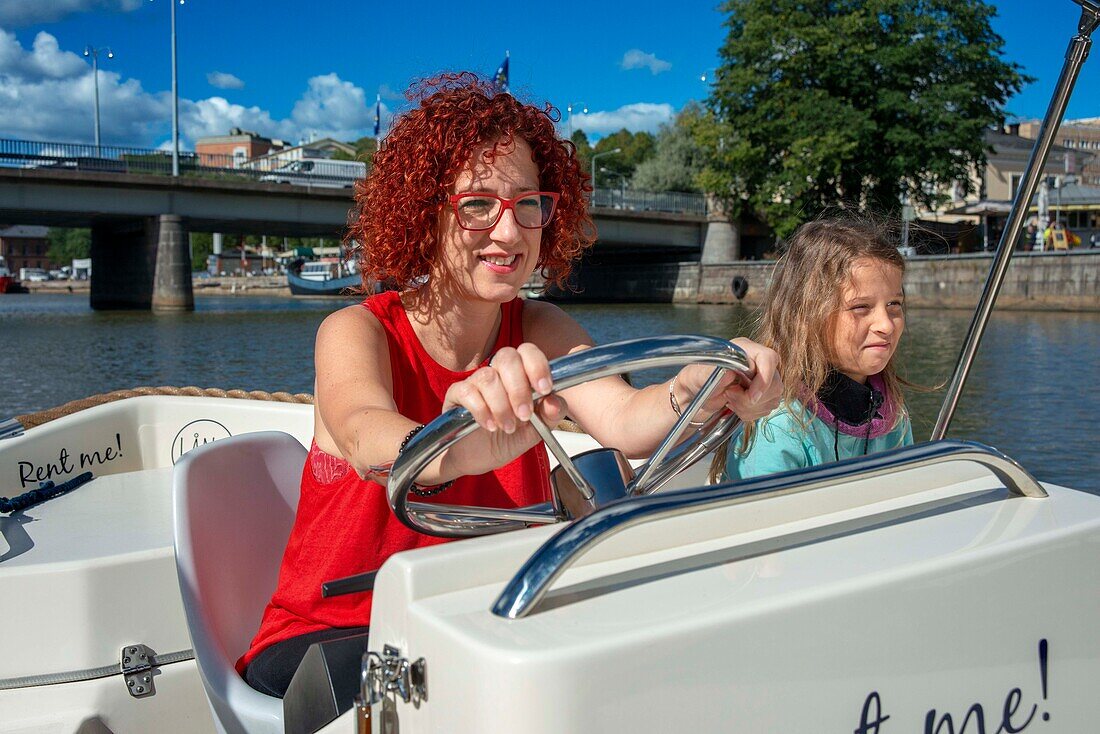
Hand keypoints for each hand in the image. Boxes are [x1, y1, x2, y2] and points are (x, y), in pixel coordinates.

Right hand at [440, 344, 566, 476]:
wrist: (478, 460)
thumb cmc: (506, 439)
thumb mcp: (536, 431)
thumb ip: (550, 415)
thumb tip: (555, 401)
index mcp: (520, 374)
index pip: (528, 352)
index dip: (537, 366)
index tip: (544, 390)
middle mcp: (497, 372)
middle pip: (507, 357)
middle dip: (519, 388)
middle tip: (524, 414)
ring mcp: (475, 381)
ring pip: (488, 377)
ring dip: (502, 406)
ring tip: (508, 427)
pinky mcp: (456, 394)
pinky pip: (467, 392)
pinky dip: (482, 410)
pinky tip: (489, 426)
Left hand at [673, 338, 781, 423]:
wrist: (695, 394)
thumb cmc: (696, 379)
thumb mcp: (700, 375)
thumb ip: (715, 372)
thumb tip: (731, 374)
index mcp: (744, 349)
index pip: (769, 358)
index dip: (765, 379)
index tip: (751, 396)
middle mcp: (757, 362)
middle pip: (774, 384)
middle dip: (751, 398)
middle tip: (729, 396)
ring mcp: (763, 378)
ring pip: (773, 399)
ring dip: (750, 407)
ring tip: (730, 400)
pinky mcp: (763, 394)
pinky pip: (767, 408)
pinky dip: (751, 413)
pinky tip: (736, 406)